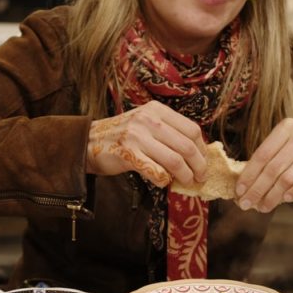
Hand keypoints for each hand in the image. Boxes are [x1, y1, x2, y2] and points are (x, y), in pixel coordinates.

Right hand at [85, 101, 206, 187]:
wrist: (89, 142)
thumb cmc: (122, 135)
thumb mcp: (145, 122)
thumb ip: (167, 131)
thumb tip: (197, 152)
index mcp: (156, 110)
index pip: (192, 129)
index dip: (202, 149)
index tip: (203, 161)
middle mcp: (148, 120)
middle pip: (187, 146)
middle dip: (199, 166)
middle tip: (200, 177)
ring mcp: (138, 136)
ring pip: (175, 161)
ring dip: (185, 176)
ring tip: (186, 182)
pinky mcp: (129, 154)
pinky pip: (157, 172)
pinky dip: (164, 180)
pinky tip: (162, 181)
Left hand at [235, 119, 292, 212]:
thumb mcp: (284, 144)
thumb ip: (267, 159)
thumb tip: (244, 186)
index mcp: (287, 127)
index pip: (262, 154)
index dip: (249, 174)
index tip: (239, 190)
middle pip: (273, 168)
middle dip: (257, 189)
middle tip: (247, 204)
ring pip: (288, 178)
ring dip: (273, 196)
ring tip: (263, 207)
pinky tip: (285, 200)